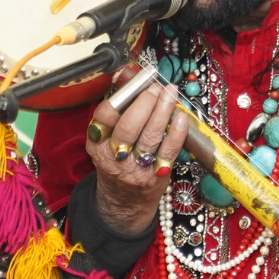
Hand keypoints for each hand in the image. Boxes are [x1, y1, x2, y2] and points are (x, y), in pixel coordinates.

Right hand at [86, 82, 188, 234]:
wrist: (124, 203)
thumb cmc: (116, 163)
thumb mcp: (106, 139)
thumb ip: (117, 109)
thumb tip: (128, 75)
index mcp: (97, 143)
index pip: (106, 115)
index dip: (123, 94)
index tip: (137, 80)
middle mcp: (114, 157)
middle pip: (129, 125)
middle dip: (145, 101)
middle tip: (155, 87)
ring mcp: (136, 167)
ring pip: (150, 135)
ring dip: (163, 110)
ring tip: (170, 92)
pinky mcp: (156, 175)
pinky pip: (169, 150)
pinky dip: (177, 132)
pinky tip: (181, 117)